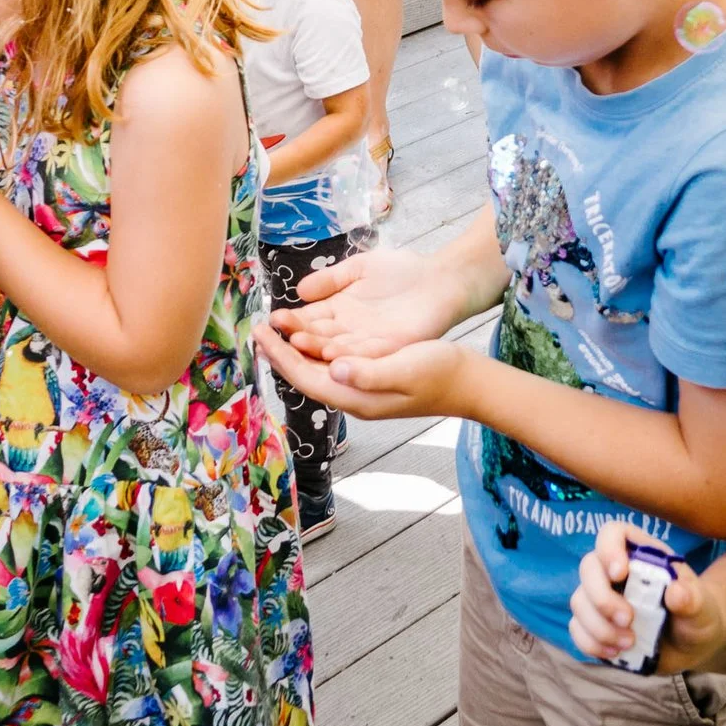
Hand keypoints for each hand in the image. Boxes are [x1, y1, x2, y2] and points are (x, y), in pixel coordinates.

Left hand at [252, 323, 468, 419]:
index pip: (305, 376)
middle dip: (280, 353)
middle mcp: (353, 397)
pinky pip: (330, 367)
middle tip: (258, 328)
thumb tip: (333, 368)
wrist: (468, 383)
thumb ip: (369, 372)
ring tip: (276, 330)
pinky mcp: (370, 381)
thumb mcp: (405, 368)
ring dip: (294, 351)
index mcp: (357, 397)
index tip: (260, 332)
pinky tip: (310, 337)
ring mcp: (361, 391)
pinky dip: (314, 350)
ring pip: (316, 371)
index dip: (280, 355)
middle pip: (304, 375)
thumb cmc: (440, 373)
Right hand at [268, 244, 465, 359]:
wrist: (440, 278)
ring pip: (335, 350)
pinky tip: (330, 352)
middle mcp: (349, 333)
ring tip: (294, 344)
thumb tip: (299, 291)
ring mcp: (368, 344)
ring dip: (315, 349)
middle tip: (270, 336)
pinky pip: (364, 356)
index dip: (289, 322)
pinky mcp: (390, 350)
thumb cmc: (402, 271)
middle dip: (293, 337)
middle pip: (315, 339)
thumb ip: (331, 279)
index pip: (308, 322)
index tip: (269, 321)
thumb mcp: (359, 268)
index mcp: (339, 312)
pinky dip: (347, 356)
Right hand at [569, 521, 725, 672]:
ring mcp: (602, 598)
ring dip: (599, 626)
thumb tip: (675, 592)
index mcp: (641, 553)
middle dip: (602, 598)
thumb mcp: (702, 607)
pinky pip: (576, 629)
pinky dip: (591, 643)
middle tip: (629, 620)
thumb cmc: (698, 614)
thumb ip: (693, 598)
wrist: (693, 644)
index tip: (620, 574)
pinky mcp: (596, 625)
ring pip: (578, 601)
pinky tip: (615, 653)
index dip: (609, 548)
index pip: (612, 533)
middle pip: (588, 567)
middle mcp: (615, 572)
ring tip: (629, 643)